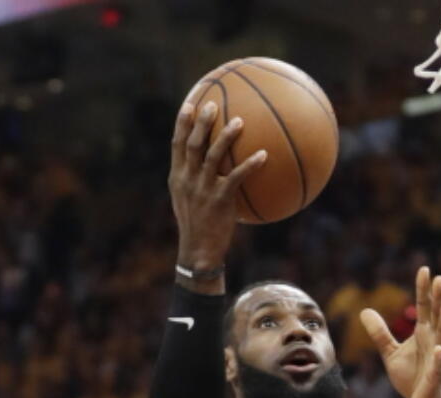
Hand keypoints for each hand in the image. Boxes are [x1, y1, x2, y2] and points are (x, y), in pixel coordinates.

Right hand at [168, 96, 267, 274]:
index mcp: (178, 177)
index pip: (177, 144)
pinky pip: (237, 177)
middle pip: (193, 144)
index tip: (190, 103)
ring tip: (239, 121)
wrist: (199, 251)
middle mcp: (188, 180)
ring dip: (226, 136)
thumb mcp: (187, 202)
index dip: (183, 123)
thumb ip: (194, 181)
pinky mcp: (220, 200)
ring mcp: (203, 189)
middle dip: (201, 122)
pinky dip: (250, 165)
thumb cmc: (197, 226)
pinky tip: (264, 155)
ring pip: (213, 156)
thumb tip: (208, 166)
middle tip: (213, 104)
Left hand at [361, 266, 440, 397]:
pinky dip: (439, 357)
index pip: (425, 307)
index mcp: (423, 333)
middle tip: (439, 278)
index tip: (424, 269)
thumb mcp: (390, 353)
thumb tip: (364, 311)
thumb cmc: (410, 378)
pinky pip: (439, 365)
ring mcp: (438, 357)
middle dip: (437, 297)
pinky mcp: (436, 376)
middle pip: (436, 315)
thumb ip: (380, 333)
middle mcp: (433, 341)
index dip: (423, 289)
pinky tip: (439, 349)